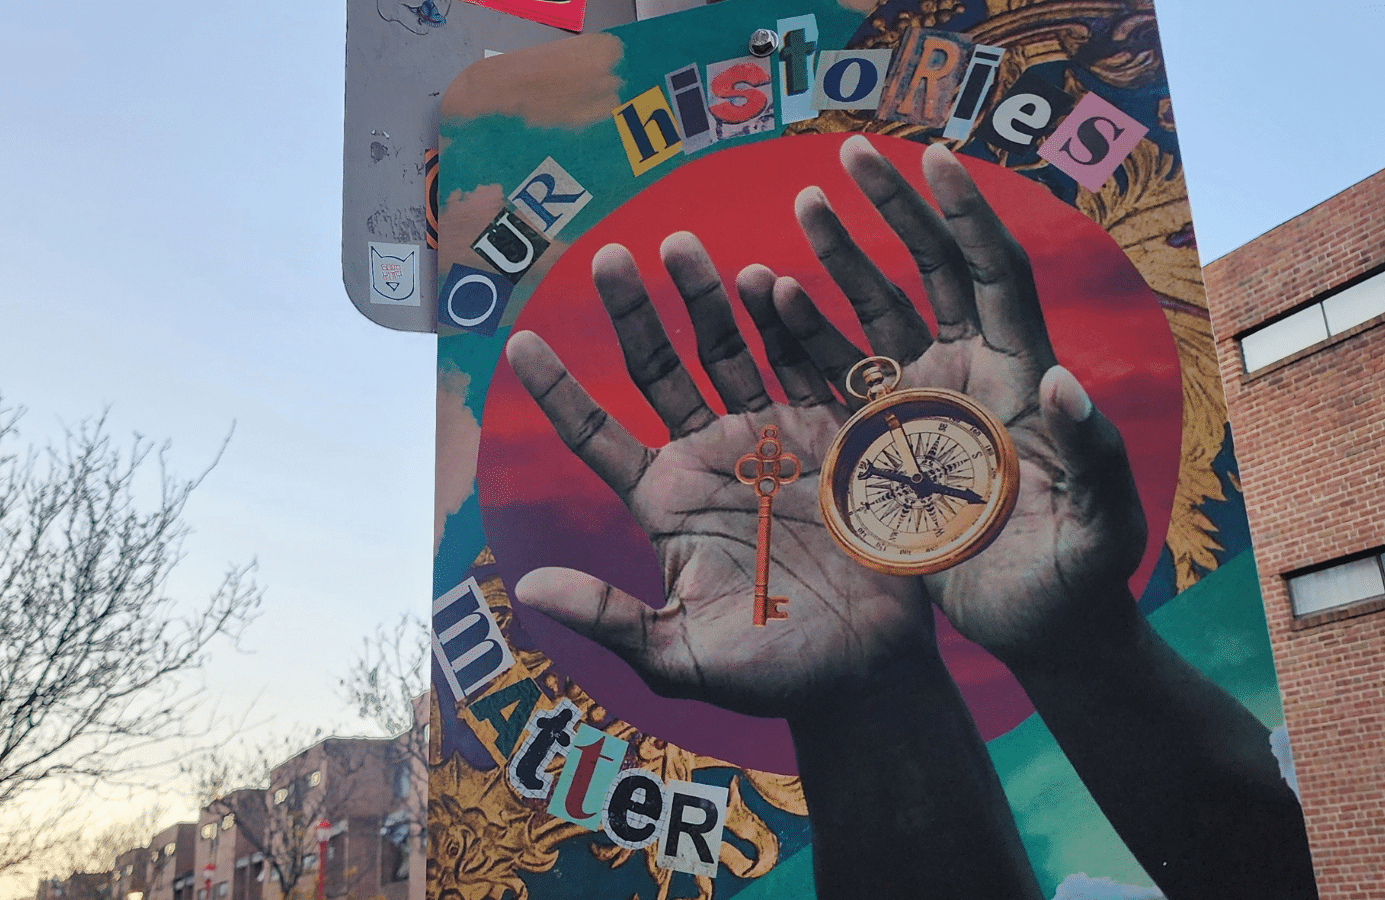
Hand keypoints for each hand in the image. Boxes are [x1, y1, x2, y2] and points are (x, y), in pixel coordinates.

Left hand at [506, 234, 930, 718]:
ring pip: (731, 352)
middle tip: (609, 256)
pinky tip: (768, 283)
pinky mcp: (834, 436)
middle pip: (662, 369)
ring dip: (706, 300)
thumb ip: (609, 616)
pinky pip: (808, 366)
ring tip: (682, 246)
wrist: (868, 674)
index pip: (597, 434)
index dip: (559, 390)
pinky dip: (789, 325)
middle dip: (636, 313)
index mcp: (664, 500)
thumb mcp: (678, 654)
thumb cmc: (769, 672)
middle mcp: (712, 457)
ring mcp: (774, 439)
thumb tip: (526, 588)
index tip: (516, 342)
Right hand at [775, 135, 1148, 663]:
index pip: (997, 274)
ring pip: (877, 311)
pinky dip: (804, 333)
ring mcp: (924, 401)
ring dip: (841, 259)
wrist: (1037, 627)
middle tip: (848, 156)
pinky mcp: (883, 439)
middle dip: (893, 211)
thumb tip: (1064, 382)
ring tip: (804, 205)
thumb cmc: (1081, 577)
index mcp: (1021, 375)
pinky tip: (768, 294)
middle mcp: (971, 372)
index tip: (932, 159)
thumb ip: (1091, 455)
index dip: (967, 215)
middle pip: (932, 270)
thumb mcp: (1101, 525)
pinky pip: (837, 371)